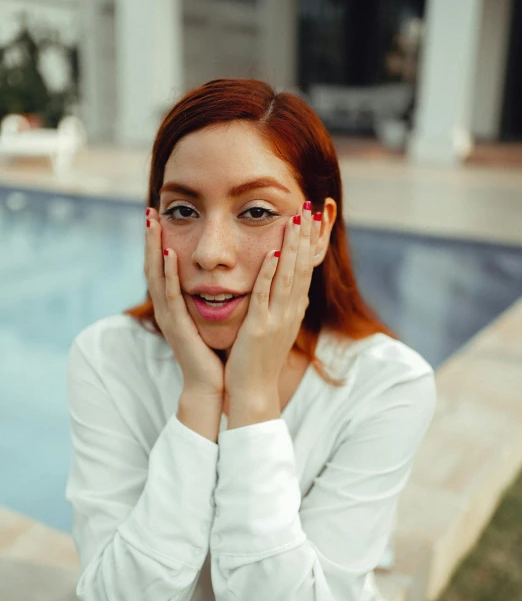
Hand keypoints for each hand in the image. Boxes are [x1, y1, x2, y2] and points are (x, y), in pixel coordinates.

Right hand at [145, 208, 224, 398]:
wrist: (211, 386)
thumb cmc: (214, 355)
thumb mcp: (210, 320)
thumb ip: (211, 299)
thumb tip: (224, 278)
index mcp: (176, 306)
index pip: (164, 268)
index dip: (159, 242)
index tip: (161, 216)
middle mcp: (168, 308)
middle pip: (154, 266)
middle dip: (151, 238)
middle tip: (150, 211)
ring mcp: (170, 317)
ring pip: (157, 276)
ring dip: (153, 248)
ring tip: (152, 222)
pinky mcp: (178, 327)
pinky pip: (171, 296)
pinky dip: (168, 275)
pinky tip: (168, 255)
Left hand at [224, 202, 319, 400]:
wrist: (253, 393)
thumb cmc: (259, 362)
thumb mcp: (276, 331)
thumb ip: (284, 309)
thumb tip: (298, 295)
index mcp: (293, 311)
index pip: (305, 270)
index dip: (309, 244)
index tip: (312, 219)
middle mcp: (290, 312)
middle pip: (301, 267)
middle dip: (305, 236)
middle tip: (309, 207)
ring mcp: (277, 319)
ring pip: (288, 276)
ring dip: (292, 247)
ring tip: (296, 219)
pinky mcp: (260, 328)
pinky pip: (266, 296)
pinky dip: (270, 274)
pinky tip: (272, 254)